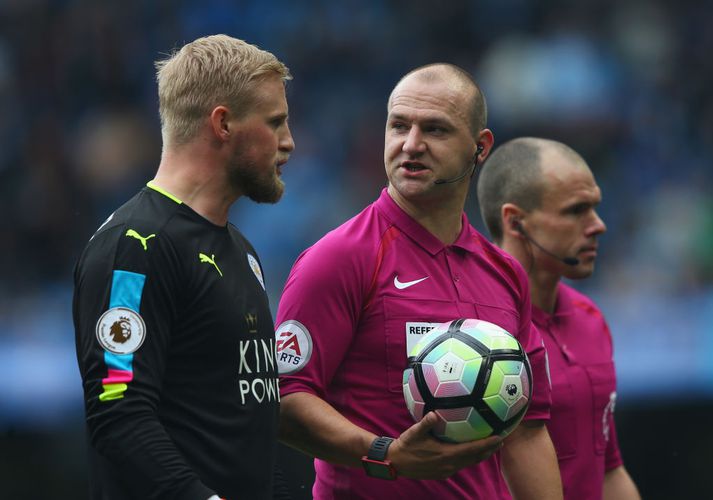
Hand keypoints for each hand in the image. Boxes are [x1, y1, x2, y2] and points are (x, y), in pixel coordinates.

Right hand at [388, 412, 503, 479]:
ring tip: (490, 447)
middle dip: (489, 450)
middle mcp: (449, 465)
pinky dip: (468, 458)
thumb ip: (426, 423)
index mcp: (446, 454)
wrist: (395, 463)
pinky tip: (468, 452)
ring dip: (480, 455)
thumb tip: (435, 413)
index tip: (499, 438)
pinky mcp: (442, 473)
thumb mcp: (414, 432)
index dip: (487, 444)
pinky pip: (460, 465)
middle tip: (500, 440)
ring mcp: (446, 470)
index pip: (472, 450)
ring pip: (468, 463)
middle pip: (475, 458)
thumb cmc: (406, 445)